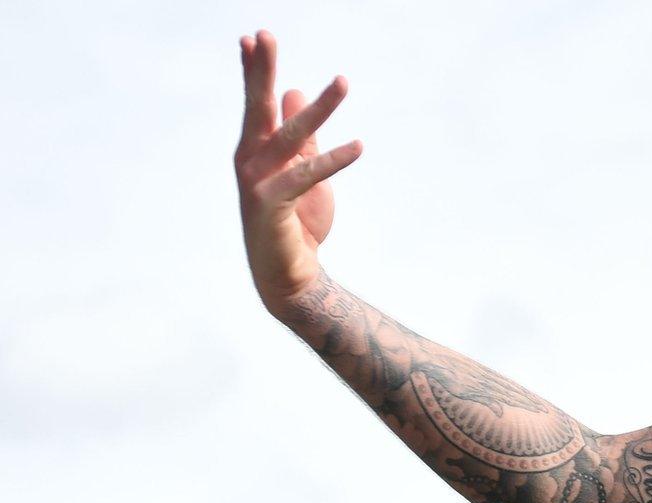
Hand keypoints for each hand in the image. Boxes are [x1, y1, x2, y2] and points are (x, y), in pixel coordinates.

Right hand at [233, 29, 361, 312]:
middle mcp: (249, 160)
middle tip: (265, 35)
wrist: (290, 276)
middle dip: (261, 71)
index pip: (256, 103)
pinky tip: (358, 146)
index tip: (253, 37)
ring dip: (319, 109)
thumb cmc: (296, 223)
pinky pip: (307, 176)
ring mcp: (257, 182)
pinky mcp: (272, 205)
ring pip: (290, 137)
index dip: (255, 71)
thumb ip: (302, 135)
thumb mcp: (303, 170)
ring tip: (343, 81)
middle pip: (258, 108)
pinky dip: (333, 160)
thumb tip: (296, 92)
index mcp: (255, 149)